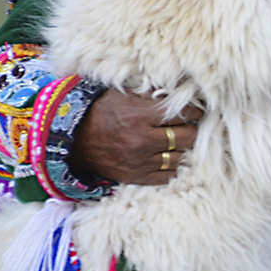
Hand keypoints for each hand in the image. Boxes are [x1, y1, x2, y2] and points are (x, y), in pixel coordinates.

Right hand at [68, 90, 201, 186]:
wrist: (75, 140)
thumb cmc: (101, 112)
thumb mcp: (124, 96)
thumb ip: (151, 96)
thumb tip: (179, 94)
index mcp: (140, 116)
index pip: (182, 114)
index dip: (195, 112)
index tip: (196, 111)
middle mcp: (143, 140)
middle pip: (187, 138)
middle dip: (191, 130)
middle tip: (189, 126)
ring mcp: (140, 162)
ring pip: (180, 158)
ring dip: (182, 149)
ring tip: (178, 142)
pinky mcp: (136, 177)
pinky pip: (167, 176)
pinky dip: (171, 167)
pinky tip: (168, 157)